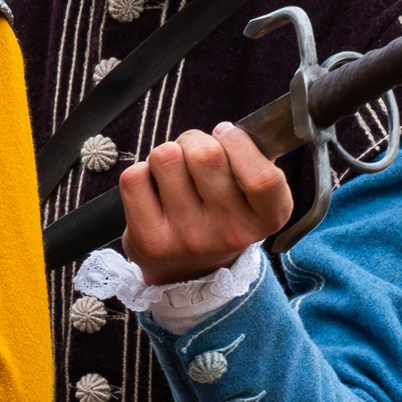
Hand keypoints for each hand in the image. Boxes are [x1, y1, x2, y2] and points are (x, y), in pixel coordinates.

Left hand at [118, 120, 293, 284]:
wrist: (186, 271)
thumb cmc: (220, 215)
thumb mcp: (252, 196)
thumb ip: (251, 160)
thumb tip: (226, 131)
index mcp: (266, 219)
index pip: (262, 178)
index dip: (239, 143)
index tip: (226, 134)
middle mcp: (230, 234)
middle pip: (205, 154)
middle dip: (194, 140)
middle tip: (193, 156)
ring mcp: (188, 239)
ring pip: (166, 157)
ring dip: (166, 155)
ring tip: (173, 174)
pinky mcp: (150, 241)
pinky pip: (135, 177)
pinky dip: (141, 173)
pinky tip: (153, 190)